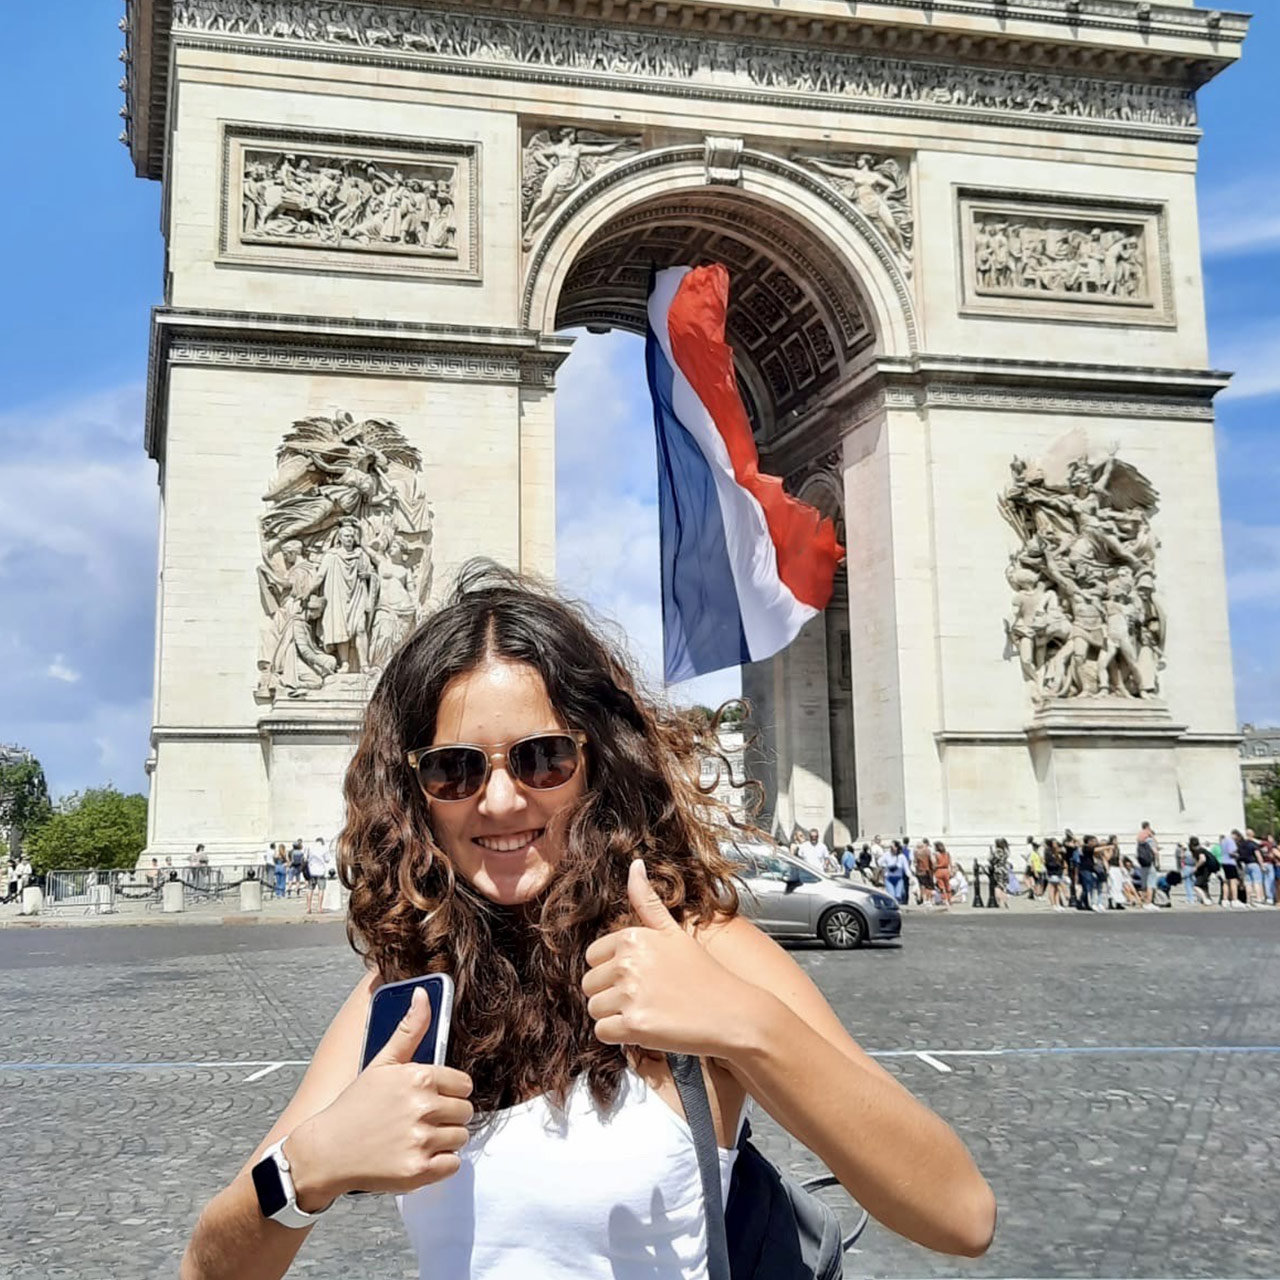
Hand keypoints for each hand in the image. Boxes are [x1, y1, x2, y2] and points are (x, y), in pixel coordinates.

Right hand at [287, 987, 472, 1206]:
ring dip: (444, 1140)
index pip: (464, 1084)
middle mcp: (422, 1107)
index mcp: (418, 1077)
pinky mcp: (417, 1171)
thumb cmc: (354, 1107)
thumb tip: (423, 994)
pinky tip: (419, 1156)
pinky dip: (441, 1164)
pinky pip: (453, 1164)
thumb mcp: (381, 1063)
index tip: (431, 1099)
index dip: (449, 1092)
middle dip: (448, 1116)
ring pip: (461, 1137)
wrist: (325, 1152)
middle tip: (422, 1120)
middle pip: (465, 1112)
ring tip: (417, 1138)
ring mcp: (420, 1140)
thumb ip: (410, 1030)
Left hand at [582, 859, 755, 1059]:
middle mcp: (628, 962)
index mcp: (633, 937)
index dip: (613, 970)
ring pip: (594, 1009)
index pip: (593, 957)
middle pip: (589, 984)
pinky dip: (619, 1037)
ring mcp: (630, 994)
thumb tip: (635, 864)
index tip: (639, 976)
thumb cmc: (705, 975)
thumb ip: (647, 901)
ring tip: (647, 1011)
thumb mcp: (674, 932)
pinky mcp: (634, 1026)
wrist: (734, 1014)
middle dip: (611, 994)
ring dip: (614, 1016)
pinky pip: (603, 1032)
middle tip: (645, 997)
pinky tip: (645, 1028)